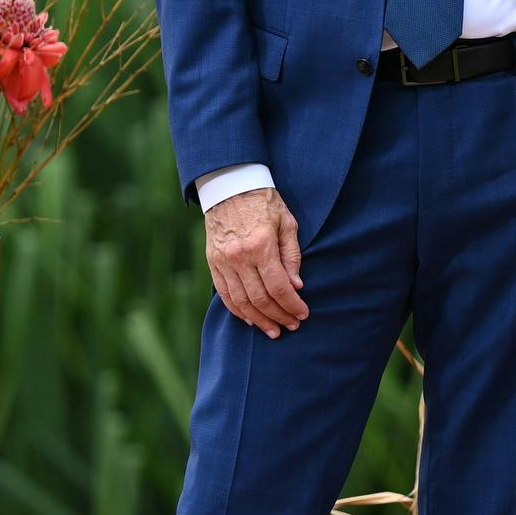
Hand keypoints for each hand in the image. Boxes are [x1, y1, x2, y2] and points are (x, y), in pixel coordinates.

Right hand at [204, 188, 307, 337]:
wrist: (230, 185)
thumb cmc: (264, 202)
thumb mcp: (286, 223)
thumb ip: (291, 256)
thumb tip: (296, 286)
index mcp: (261, 245)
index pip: (279, 287)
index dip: (292, 305)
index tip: (302, 315)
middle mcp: (239, 256)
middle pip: (260, 299)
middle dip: (278, 316)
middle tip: (291, 326)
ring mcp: (223, 261)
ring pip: (240, 301)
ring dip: (258, 319)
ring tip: (272, 329)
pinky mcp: (213, 262)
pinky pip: (224, 293)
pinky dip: (237, 310)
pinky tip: (250, 318)